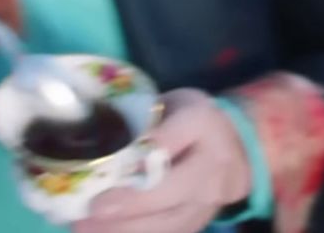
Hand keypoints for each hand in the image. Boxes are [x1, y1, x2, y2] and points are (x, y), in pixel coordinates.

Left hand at [75, 90, 253, 232]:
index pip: (175, 136)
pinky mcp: (198, 223)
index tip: (123, 162)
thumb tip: (98, 133)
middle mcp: (211, 166)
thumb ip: (145, 117)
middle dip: (131, 202)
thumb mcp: (174, 103)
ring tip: (85, 227)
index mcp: (202, 124)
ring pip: (167, 222)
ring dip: (124, 229)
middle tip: (94, 209)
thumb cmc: (193, 120)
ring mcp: (207, 201)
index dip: (150, 149)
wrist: (239, 148)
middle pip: (171, 189)